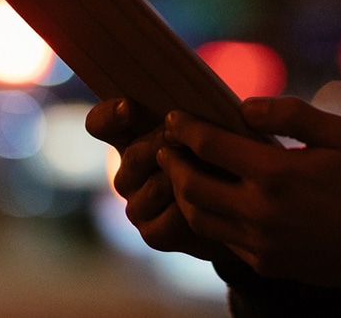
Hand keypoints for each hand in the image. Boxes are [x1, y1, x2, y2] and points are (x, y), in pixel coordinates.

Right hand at [84, 97, 236, 263]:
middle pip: (133, 156)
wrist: (238, 208)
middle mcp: (127, 174)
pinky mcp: (152, 234)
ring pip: (155, 187)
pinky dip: (195, 209)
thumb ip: (187, 118)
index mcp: (130, 139)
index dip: (110, 115)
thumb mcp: (206, 129)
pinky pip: (170, 219)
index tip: (129, 107)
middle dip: (166, 144)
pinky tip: (212, 202)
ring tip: (215, 169)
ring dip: (187, 177)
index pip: (101, 124)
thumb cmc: (221, 156)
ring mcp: (136, 206)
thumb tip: (184, 114)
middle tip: (191, 138)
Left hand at [159, 96, 340, 286]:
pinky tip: (213, 203)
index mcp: (276, 173)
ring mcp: (259, 242)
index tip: (174, 118)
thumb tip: (244, 106)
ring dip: (183, 194)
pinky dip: (208, 219)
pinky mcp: (265, 263)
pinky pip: (222, 241)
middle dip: (172, 163)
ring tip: (182, 175)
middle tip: (166, 147)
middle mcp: (260, 211)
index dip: (185, 129)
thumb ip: (289, 113)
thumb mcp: (338, 133)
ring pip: (199, 219)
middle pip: (192, 186)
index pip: (210, 146)